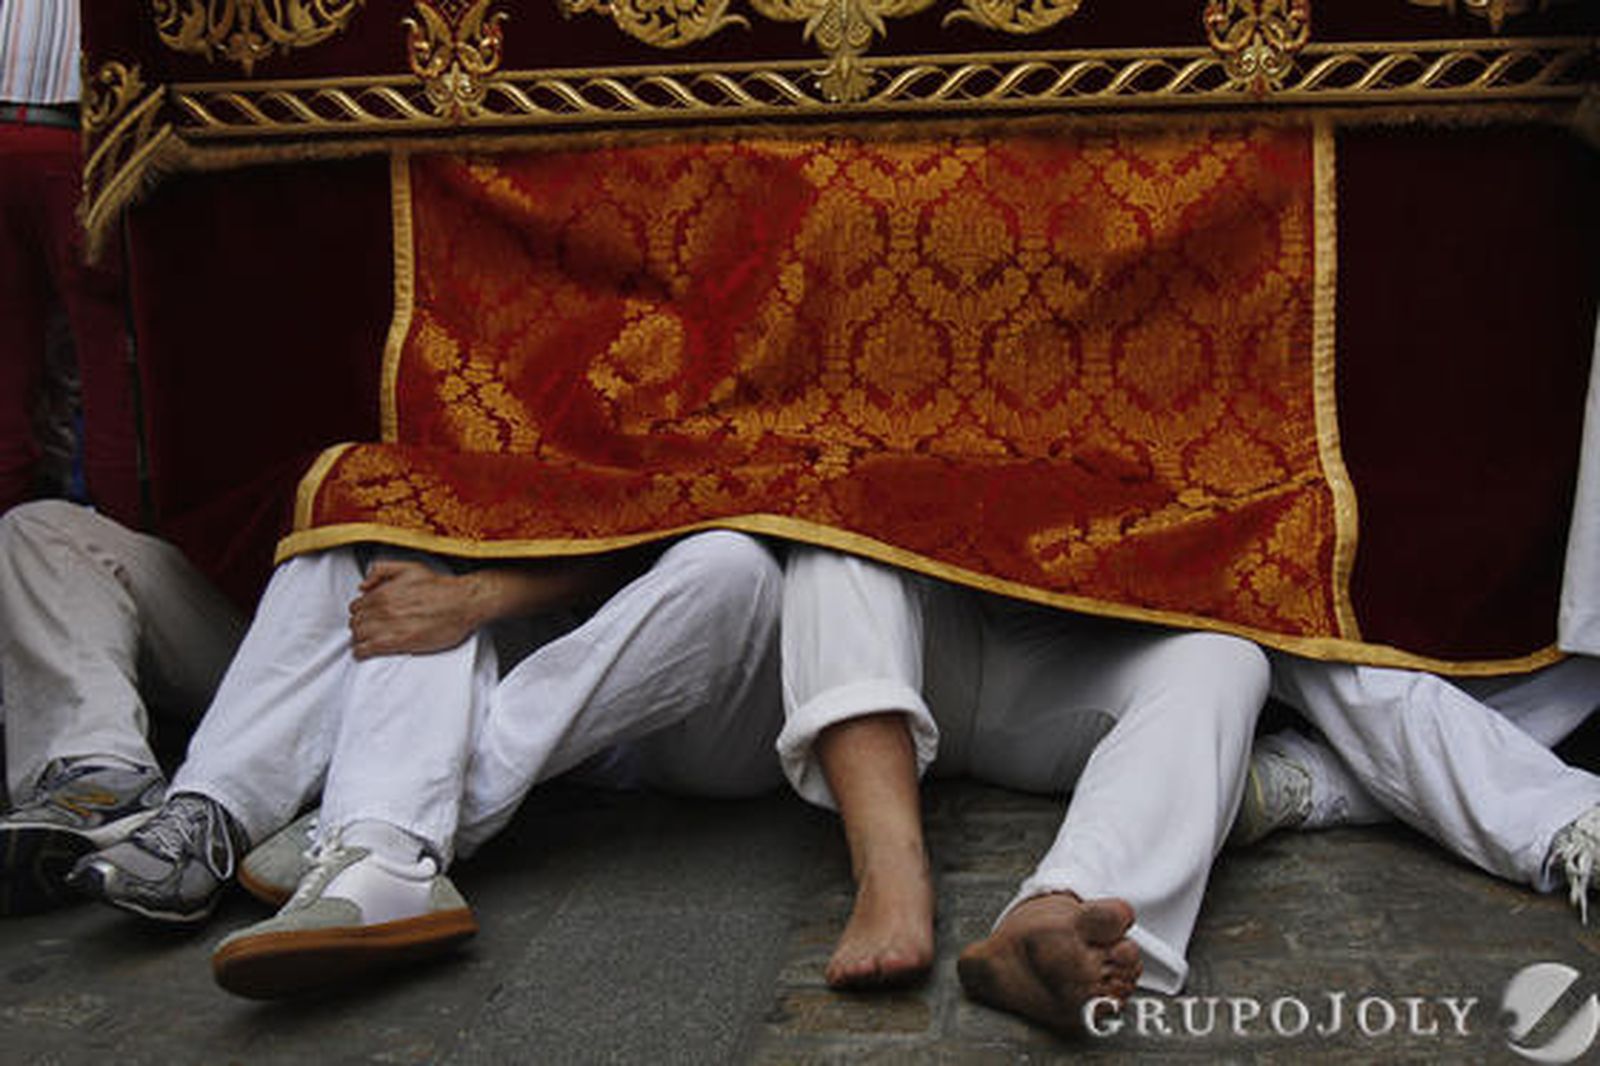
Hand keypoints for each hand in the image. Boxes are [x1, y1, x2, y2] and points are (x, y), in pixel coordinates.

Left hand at [348, 560, 477, 658]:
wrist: (462, 603)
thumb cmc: (440, 588)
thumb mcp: (410, 568)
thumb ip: (382, 570)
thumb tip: (363, 585)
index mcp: (383, 592)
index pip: (356, 606)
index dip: (360, 612)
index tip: (366, 615)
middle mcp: (382, 608)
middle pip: (355, 621)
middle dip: (359, 625)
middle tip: (367, 629)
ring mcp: (388, 626)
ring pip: (357, 635)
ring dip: (359, 638)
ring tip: (367, 640)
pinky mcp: (396, 642)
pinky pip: (365, 649)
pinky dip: (360, 652)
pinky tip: (364, 652)